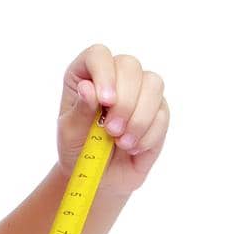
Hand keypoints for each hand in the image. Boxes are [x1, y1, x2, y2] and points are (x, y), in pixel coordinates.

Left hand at [56, 45, 169, 194]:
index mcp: (86, 75)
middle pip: (130, 65)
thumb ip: (79, 111)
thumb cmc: (78, 151)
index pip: (99, 55)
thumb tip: (88, 88)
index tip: (105, 101)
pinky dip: (147, 135)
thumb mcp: (70, 134)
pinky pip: (162, 114)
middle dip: (124, 101)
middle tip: (112, 131)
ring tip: (122, 142)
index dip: (104, 73)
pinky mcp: (158, 111)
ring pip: (153, 84)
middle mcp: (115, 76)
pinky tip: (132, 148)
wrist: (97, 178)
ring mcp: (139, 92)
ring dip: (139, 117)